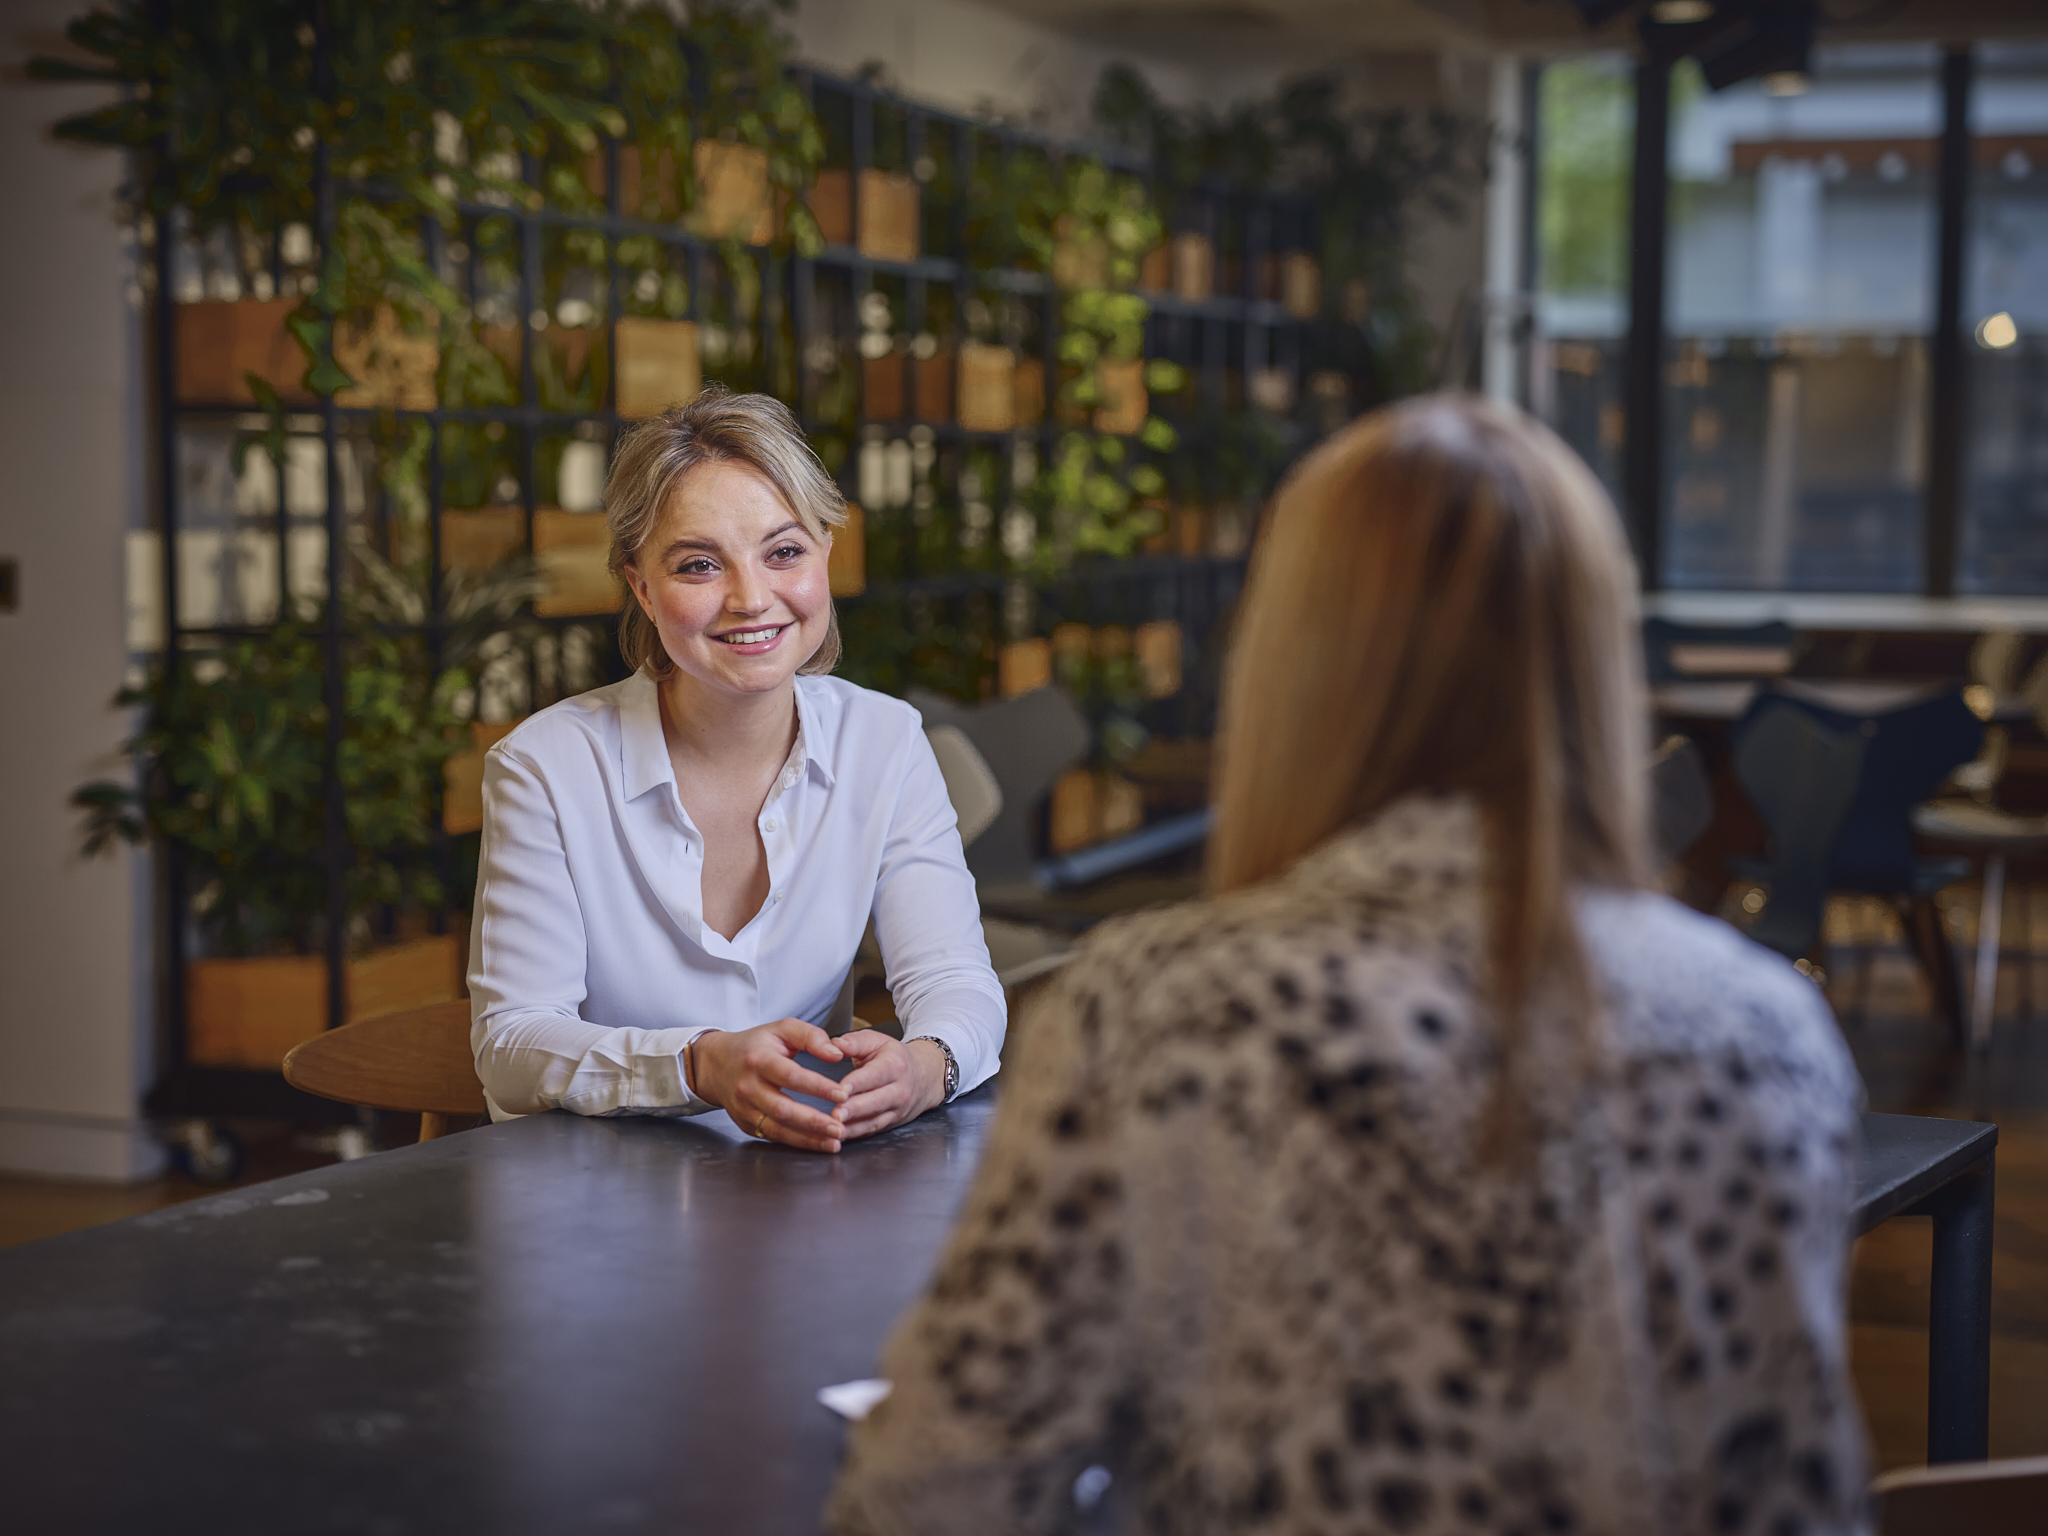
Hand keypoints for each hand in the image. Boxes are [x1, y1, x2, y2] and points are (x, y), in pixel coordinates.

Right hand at [687, 1018, 849, 1153]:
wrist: (717, 1064)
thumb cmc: (756, 1045)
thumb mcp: (782, 1029)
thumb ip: (811, 1036)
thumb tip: (836, 1054)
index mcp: (758, 1060)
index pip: (791, 1076)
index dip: (817, 1087)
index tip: (842, 1094)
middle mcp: (748, 1087)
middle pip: (783, 1109)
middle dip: (813, 1122)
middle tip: (840, 1129)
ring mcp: (744, 1109)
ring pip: (777, 1129)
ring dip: (808, 1139)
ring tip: (834, 1143)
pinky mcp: (745, 1124)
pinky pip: (772, 1136)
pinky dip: (796, 1142)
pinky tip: (817, 1144)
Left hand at [831, 1032, 947, 1140]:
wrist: (925, 1076)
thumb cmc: (895, 1057)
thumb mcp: (878, 1041)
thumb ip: (854, 1042)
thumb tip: (834, 1045)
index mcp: (894, 1066)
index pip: (875, 1075)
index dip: (857, 1083)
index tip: (840, 1089)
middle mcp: (899, 1090)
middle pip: (876, 1102)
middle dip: (855, 1109)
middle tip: (835, 1114)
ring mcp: (898, 1110)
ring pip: (875, 1121)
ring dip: (854, 1127)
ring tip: (834, 1130)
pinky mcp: (892, 1123)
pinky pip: (873, 1130)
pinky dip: (856, 1134)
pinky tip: (840, 1136)